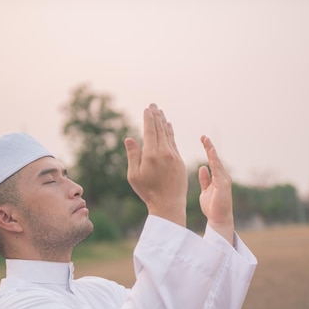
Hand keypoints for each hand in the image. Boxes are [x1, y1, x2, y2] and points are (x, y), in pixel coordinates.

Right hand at [124, 104, 187, 225]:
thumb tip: (129, 138)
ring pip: (168, 134)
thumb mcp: (134, 175)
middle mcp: (164, 152)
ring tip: (161, 112)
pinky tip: (169, 127)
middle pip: (160, 129)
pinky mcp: (179, 161)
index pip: (150, 131)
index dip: (148, 118)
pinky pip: (174, 143)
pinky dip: (171, 133)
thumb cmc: (148, 191)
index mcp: (151, 155)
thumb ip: (133, 155)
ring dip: (164, 122)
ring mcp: (174, 156)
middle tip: (154, 105)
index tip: (147, 109)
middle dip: (156, 116)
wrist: (168, 204)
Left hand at [198, 136, 234, 243]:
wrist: (219, 220)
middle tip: (203, 136)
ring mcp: (224, 179)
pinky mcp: (223, 183)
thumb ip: (205, 180)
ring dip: (211, 150)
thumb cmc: (212, 207)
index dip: (207, 150)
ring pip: (216, 161)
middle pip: (215, 158)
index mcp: (218, 178)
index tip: (202, 140)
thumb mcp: (205, 191)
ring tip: (205, 140)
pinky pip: (217, 168)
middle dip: (209, 146)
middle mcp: (222, 176)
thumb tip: (202, 167)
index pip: (212, 161)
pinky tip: (209, 151)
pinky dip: (213, 159)